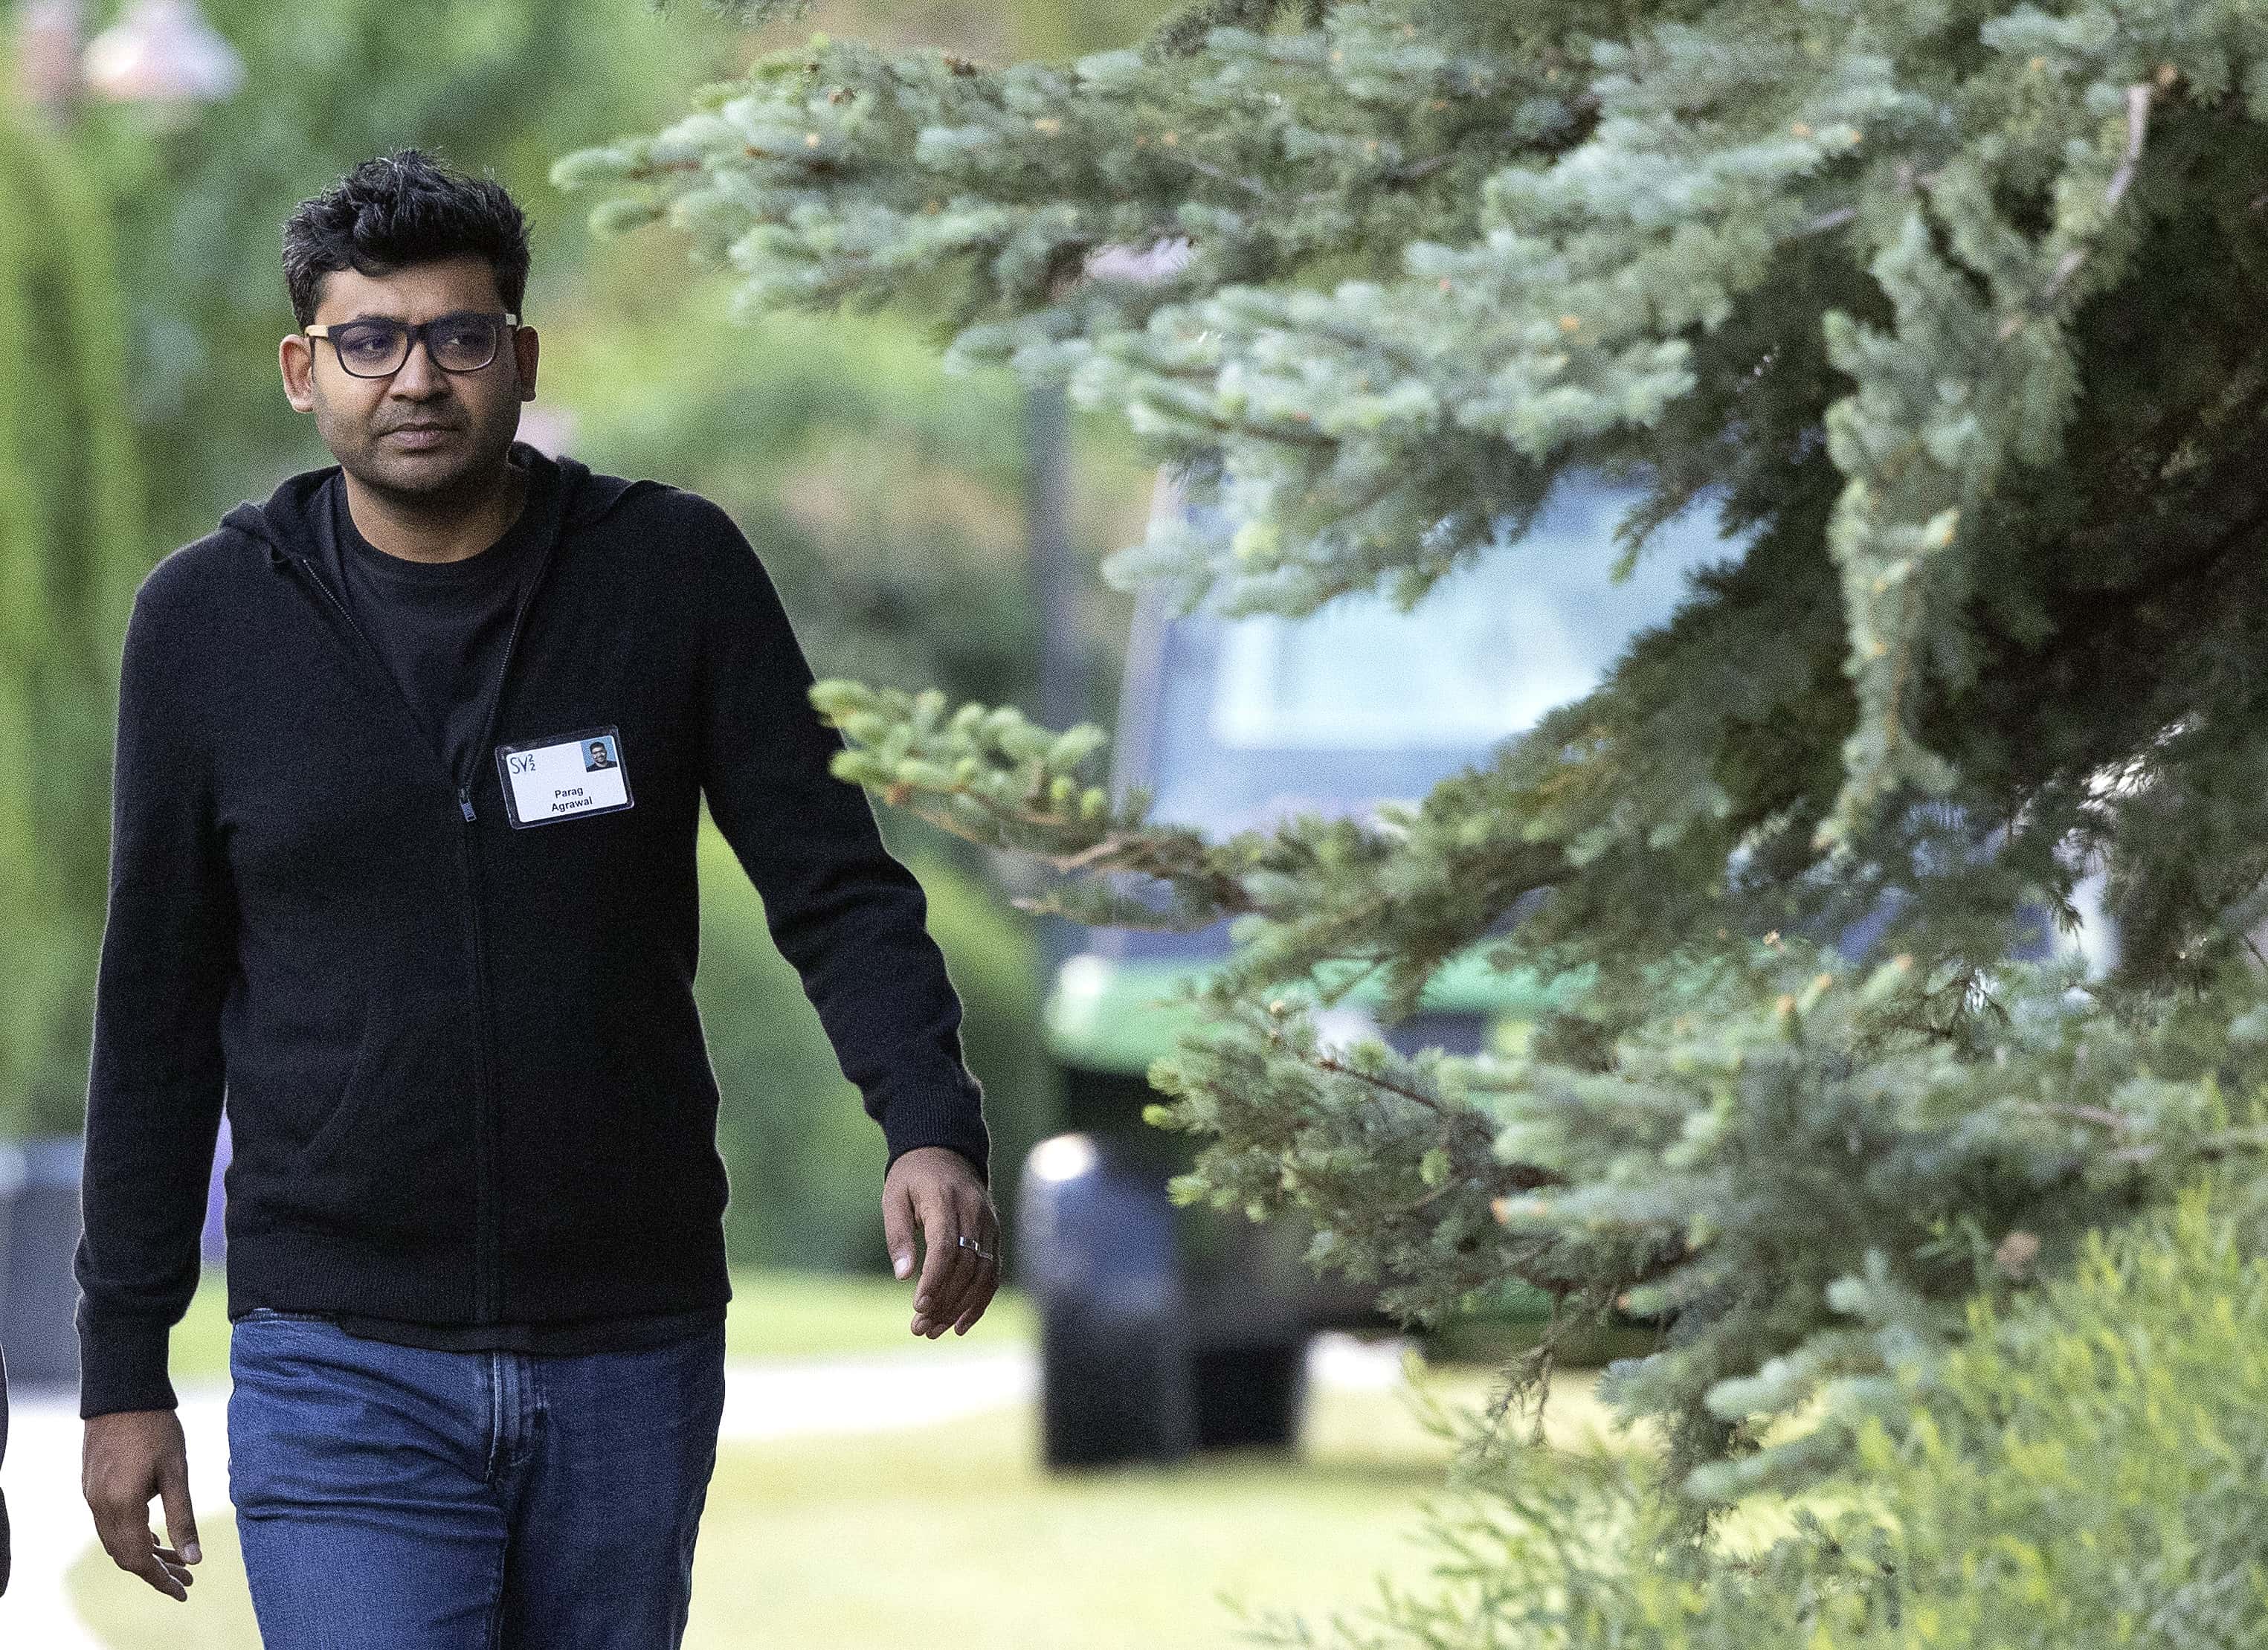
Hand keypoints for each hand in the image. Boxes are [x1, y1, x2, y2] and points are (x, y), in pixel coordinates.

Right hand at [83, 1409, 199, 1600]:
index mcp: (122, 1505)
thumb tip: (195, 1558)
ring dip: (145, 1554)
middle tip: (187, 1580)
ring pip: (116, 1540)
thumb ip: (183, 1517)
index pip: (138, 1559)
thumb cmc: (156, 1428)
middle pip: (125, 1555)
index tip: (184, 1592)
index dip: (160, 1580)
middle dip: (155, 1571)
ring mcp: (93, 1496)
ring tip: (178, 1562)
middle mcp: (100, 1506)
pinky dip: (133, 1536)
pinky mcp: (93, 1486)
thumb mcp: (177, 1472)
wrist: (121, 1393)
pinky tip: (155, 1537)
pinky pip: (110, 1524)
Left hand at [883, 1144, 1001, 1337]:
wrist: (947, 1151)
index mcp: (945, 1201)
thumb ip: (898, 1235)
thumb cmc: (913, 1177)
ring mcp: (989, 1224)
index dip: (935, 1279)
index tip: (918, 1306)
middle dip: (944, 1302)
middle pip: (965, 1266)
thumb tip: (903, 1277)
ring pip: (982, 1274)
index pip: (946, 1246)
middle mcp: (974, 1213)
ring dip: (960, 1307)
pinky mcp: (995, 1234)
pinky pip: (992, 1272)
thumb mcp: (894, 1197)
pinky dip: (980, 1301)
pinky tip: (961, 1324)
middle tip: (919, 1328)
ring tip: (934, 1330)